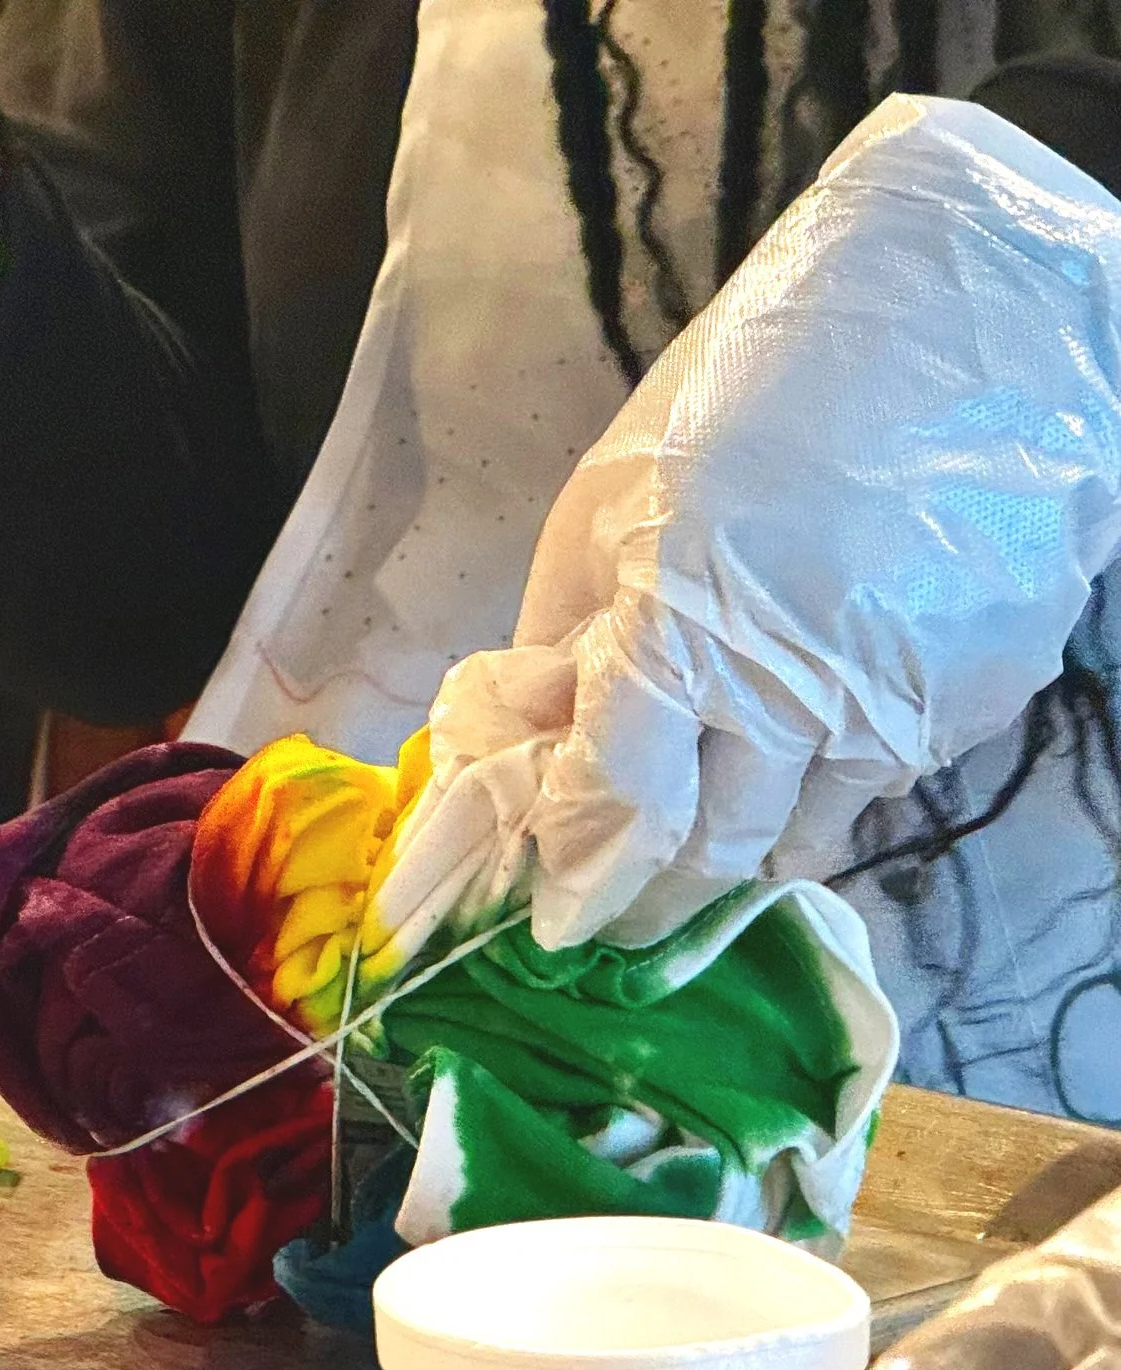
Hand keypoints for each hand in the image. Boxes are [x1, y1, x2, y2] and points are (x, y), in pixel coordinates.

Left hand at [376, 95, 1120, 951]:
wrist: (975, 309)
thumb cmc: (754, 385)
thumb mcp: (610, 498)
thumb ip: (565, 636)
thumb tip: (525, 749)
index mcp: (687, 616)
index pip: (617, 803)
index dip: (573, 873)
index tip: (546, 921)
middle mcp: (796, 679)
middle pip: (706, 849)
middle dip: (644, 903)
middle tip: (606, 930)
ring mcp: (896, 695)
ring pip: (800, 839)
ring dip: (731, 872)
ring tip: (684, 882)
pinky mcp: (974, 694)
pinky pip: (876, 787)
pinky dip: (817, 805)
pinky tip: (784, 793)